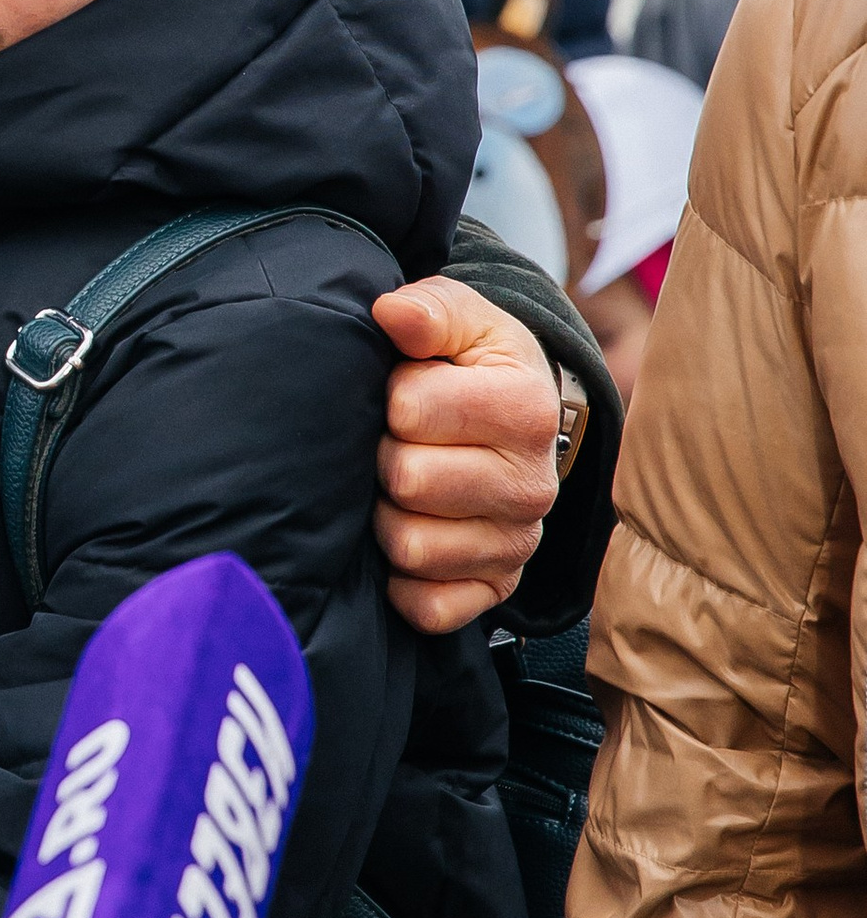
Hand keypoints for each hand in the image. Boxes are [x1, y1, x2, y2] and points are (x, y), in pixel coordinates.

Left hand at [371, 277, 561, 634]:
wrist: (514, 424)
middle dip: (385, 456)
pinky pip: (427, 608)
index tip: (404, 392)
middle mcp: (532, 487)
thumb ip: (429, 309)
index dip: (392, 396)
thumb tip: (391, 314)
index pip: (411, 410)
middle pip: (408, 481)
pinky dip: (403, 580)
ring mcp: (516, 546)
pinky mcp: (494, 590)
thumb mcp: (463, 321)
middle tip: (397, 443)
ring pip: (408, 547)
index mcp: (526, 410)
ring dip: (387, 515)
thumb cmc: (475, 366)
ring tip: (402, 486)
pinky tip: (409, 533)